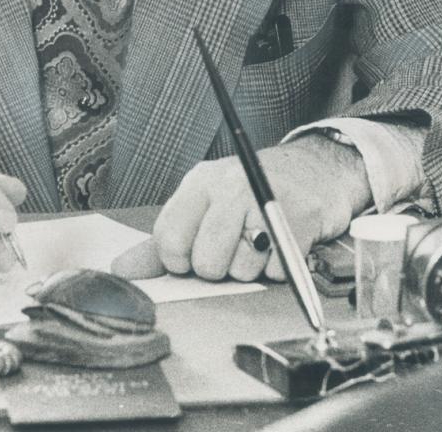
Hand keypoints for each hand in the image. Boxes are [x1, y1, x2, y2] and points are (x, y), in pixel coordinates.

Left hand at [150, 135, 372, 281]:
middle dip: (221, 268)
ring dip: (254, 268)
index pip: (169, 239)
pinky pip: (277, 272)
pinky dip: (281, 269)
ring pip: (242, 271)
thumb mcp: (206, 205)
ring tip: (262, 241)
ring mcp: (265, 200)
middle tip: (235, 246)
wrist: (318, 169)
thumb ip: (163, 241)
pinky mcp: (300, 219)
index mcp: (199, 182)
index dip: (181, 262)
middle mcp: (229, 186)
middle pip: (206, 262)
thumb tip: (122, 269)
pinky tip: (282, 245)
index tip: (196, 254)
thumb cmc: (253, 193)